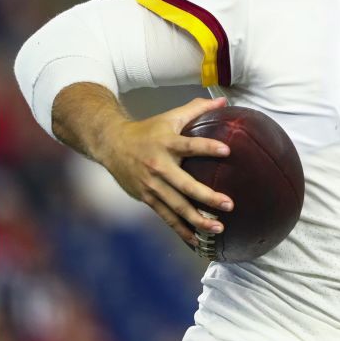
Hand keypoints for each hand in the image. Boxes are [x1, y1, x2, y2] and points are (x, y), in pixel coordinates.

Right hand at [94, 96, 234, 246]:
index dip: (208, 147)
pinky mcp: (146, 198)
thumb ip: (197, 109)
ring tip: (218, 227)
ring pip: (176, 206)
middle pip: (185, 184)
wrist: (111, 144)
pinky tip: (197, 240)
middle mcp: (158, 166)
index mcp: (166, 143)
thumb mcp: (170, 117)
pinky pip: (166, 217)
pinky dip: (181, 229)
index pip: (190, 145)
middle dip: (207, 196)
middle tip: (229, 204)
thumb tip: (223, 100)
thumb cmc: (148, 130)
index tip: (228, 151)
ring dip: (197, 219)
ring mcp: (151, 185)